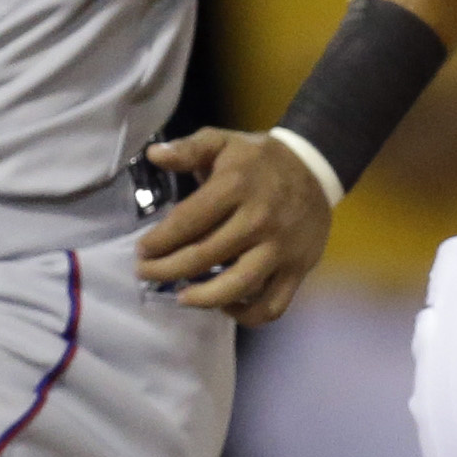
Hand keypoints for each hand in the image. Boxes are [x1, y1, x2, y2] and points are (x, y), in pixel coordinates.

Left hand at [134, 127, 333, 323]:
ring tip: (181, 297)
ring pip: (238, 286)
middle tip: (146, 274)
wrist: (315, 167)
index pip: (187, 221)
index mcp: (236, 186)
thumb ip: (187, 148)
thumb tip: (154, 154)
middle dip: (167, 270)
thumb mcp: (223, 141)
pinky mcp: (299, 268)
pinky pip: (271, 305)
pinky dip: (246, 315)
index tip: (141, 251)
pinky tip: (224, 304)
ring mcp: (281, 248)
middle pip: (204, 256)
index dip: (159, 241)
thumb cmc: (258, 159)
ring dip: (202, 298)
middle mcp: (259, 219)